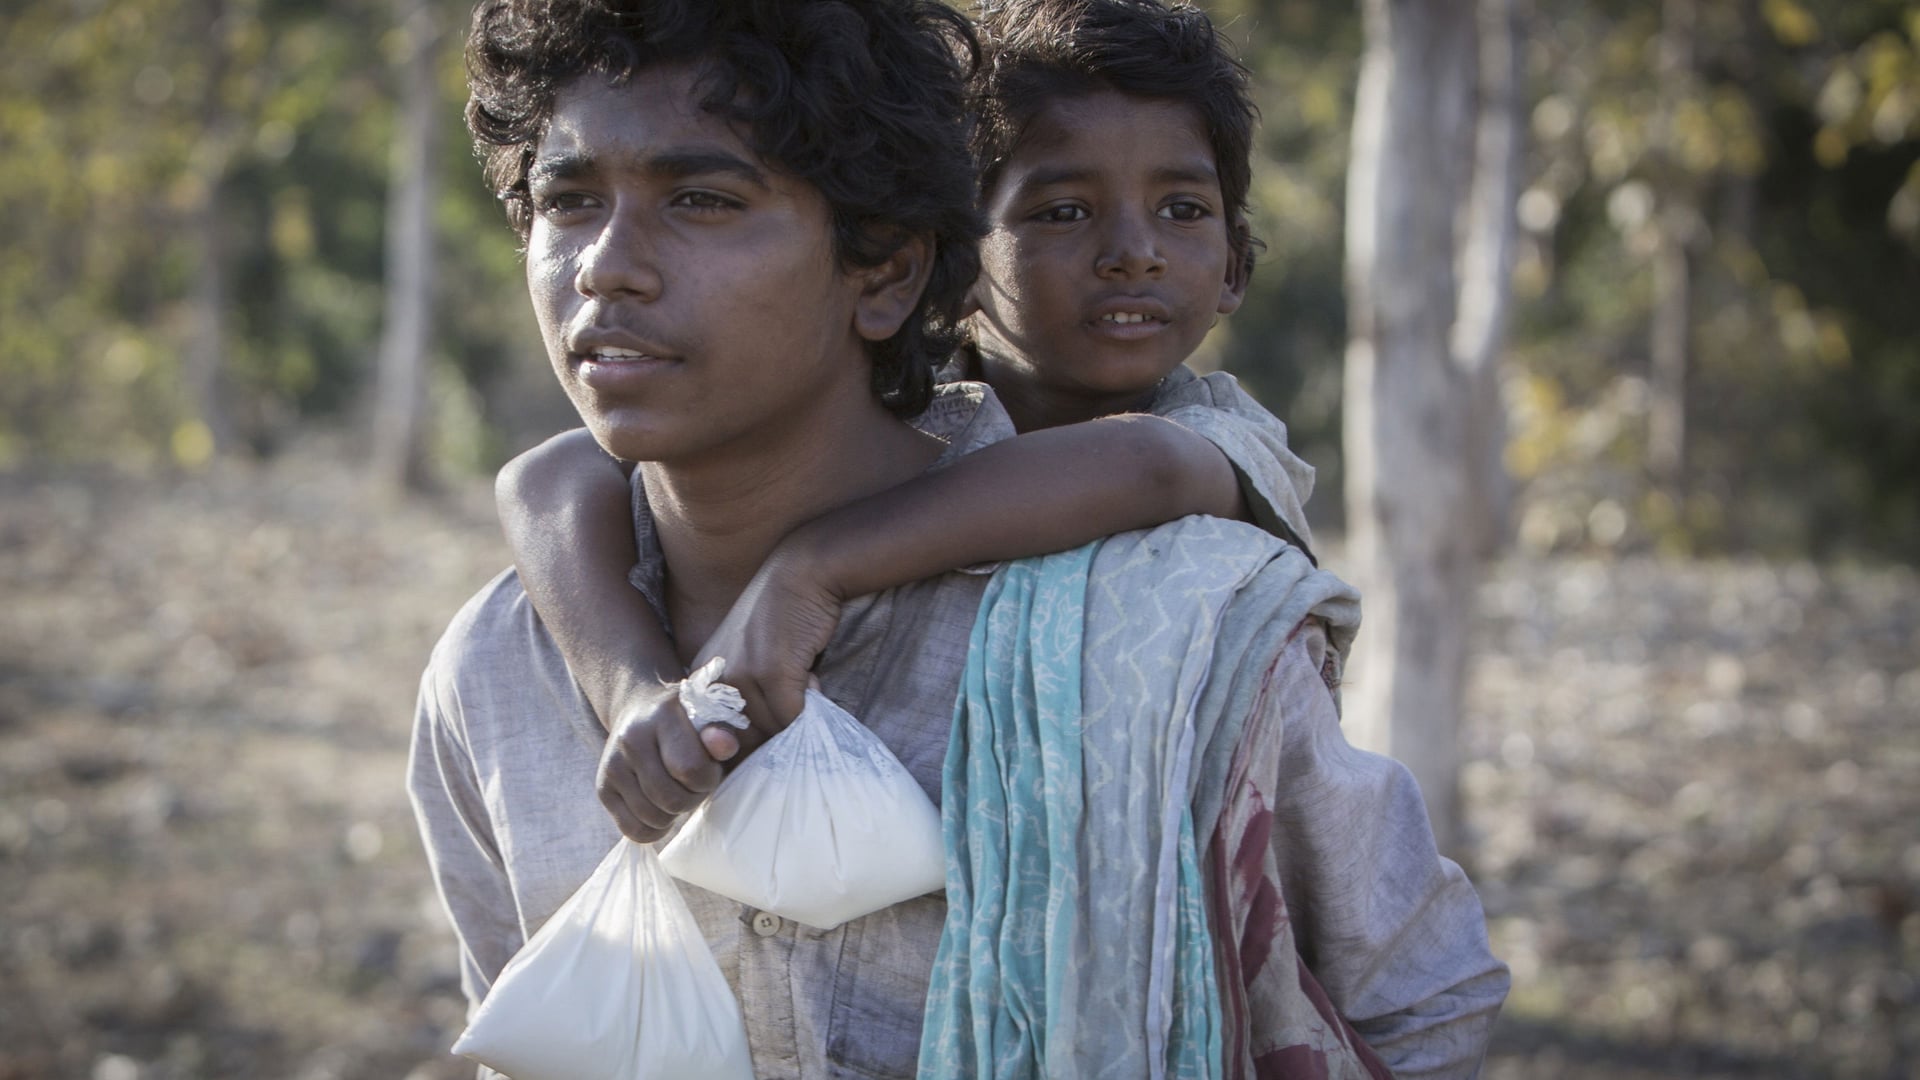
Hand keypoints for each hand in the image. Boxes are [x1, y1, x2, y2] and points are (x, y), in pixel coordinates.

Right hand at [595, 681, 723, 843]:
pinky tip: (662, 809)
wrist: (639, 711)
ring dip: (675, 814)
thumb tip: (726, 746)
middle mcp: (631, 739)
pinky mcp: (603, 789)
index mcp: (662, 716)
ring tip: (678, 791)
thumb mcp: (708, 718)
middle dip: (693, 798)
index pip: (690, 769)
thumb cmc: (685, 722)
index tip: (710, 769)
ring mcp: (613, 765)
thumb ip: (723, 732)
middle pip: (671, 799)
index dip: (708, 779)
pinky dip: (654, 829)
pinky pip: (633, 830)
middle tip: (695, 784)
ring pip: (654, 818)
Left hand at [689, 540, 845, 761]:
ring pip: (771, 730)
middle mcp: (715, 680)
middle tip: (793, 714)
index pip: (713, 737)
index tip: (766, 735)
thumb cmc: (783, 616)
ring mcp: (740, 676)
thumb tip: (763, 747)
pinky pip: (792, 717)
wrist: (802, 572)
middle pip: (744, 739)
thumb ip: (747, 698)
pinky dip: (810, 706)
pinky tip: (813, 676)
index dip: (741, 744)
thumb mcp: (752, 657)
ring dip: (794, 718)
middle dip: (771, 735)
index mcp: (704, 680)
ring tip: (804, 685)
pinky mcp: (770, 673)